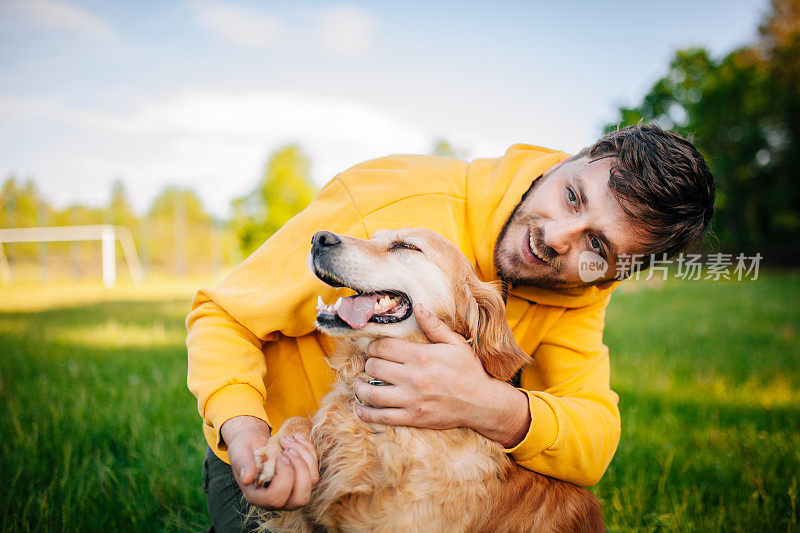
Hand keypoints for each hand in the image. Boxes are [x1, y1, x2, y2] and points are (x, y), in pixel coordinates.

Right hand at [221, 416, 318, 509]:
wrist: (252, 442)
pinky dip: (309, 450)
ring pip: (312, 481)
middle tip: (287, 449)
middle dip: (300, 469)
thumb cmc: (243, 448)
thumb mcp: (238, 452)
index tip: (279, 456)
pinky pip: (315, 469)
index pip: (277, 499)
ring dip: (304, 455)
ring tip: (289, 439)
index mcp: (258, 498)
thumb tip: (246, 478)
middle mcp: (277, 500)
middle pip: (301, 498)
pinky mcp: (302, 480)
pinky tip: (297, 437)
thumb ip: (242, 464)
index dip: (284, 477)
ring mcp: (292, 491)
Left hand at [354, 304, 530, 445]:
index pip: (384, 347)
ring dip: (359, 387)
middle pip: (374, 367)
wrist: (482, 403)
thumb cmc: (469, 371)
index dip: (373, 346)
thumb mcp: (455, 343)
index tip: (372, 348)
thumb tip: (418, 306)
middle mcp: (413, 377)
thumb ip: (434, 325)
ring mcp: (411, 399)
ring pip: (372, 393)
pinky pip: (382, 416)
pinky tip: (360, 408)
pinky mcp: (413, 418)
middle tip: (369, 364)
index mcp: (421, 356)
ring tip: (358, 383)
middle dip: (368, 363)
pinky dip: (366, 413)